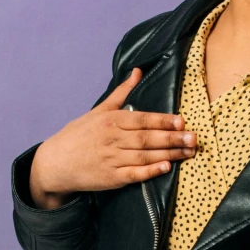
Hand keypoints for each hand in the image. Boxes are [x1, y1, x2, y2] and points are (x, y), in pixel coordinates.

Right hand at [29, 69, 196, 206]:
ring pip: (144, 156)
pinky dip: (150, 172)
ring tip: (188, 153)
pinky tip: (166, 168)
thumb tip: (137, 72)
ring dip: (168, 154)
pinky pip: (133, 174)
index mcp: (111, 120)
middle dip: (173, 138)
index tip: (182, 121)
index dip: (163, 120)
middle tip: (194, 138)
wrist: (54, 163)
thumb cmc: (78, 135)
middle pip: (147, 138)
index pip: (142, 119)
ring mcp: (111, 159)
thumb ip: (121, 94)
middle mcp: (112, 139)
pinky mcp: (110, 178)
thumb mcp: (98, 111)